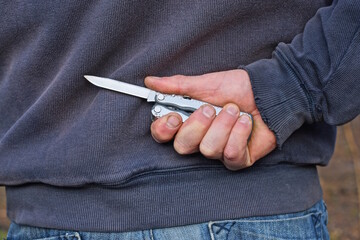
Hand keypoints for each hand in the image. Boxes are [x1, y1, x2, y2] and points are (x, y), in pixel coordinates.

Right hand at [145, 69, 275, 169]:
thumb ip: (177, 85)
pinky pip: (230, 154)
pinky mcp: (237, 159)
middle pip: (182, 146)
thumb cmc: (236, 87)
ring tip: (234, 110)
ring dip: (223, 125)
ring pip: (208, 149)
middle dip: (198, 125)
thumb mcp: (205, 83)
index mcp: (187, 121)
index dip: (164, 130)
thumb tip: (149, 81)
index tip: (174, 116)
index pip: (163, 135)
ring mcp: (218, 151)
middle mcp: (199, 139)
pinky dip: (239, 133)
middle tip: (211, 108)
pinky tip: (246, 122)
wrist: (268, 92)